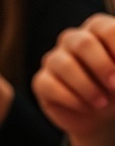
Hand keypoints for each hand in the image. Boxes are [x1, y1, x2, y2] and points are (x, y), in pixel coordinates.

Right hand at [33, 13, 114, 134]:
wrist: (100, 116)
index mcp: (96, 30)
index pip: (104, 29)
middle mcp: (72, 40)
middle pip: (83, 43)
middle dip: (102, 66)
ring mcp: (54, 59)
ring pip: (64, 65)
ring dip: (86, 87)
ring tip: (101, 103)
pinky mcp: (41, 82)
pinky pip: (49, 85)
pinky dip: (70, 99)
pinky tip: (86, 107)